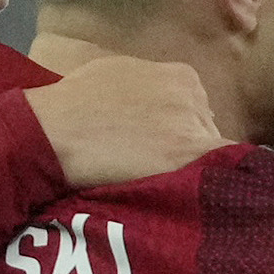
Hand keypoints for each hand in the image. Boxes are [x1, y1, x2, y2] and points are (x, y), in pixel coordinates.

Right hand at [22, 54, 228, 187]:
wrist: (56, 128)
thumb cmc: (76, 102)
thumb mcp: (118, 73)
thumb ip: (151, 85)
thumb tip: (162, 105)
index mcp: (182, 76)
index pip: (200, 111)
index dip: (182, 134)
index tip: (164, 150)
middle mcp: (195, 98)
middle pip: (207, 134)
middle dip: (190, 152)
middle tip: (162, 171)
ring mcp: (193, 126)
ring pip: (212, 158)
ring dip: (195, 173)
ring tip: (167, 187)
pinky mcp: (187, 156)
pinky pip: (217, 175)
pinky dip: (209, 188)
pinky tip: (192, 200)